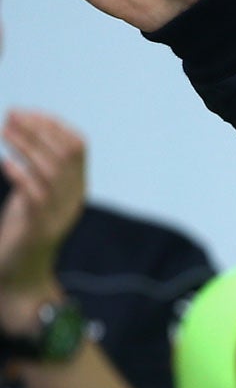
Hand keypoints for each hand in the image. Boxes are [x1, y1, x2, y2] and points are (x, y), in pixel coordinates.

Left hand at [0, 111, 86, 330]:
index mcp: (75, 188)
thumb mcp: (32, 194)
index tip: (26, 113)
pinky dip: (20, 175)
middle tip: (10, 117)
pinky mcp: (39, 228)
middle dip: (37, 130)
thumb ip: (36, 168)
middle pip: (65, 153)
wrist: (20, 275)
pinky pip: (36, 195)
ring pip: (51, 170)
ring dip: (26, 146)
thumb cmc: (22, 231)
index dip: (53, 125)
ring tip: (3, 131)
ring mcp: (58, 213)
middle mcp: (72, 198)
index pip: (77, 146)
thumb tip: (23, 129)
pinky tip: (4, 164)